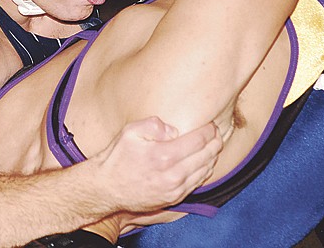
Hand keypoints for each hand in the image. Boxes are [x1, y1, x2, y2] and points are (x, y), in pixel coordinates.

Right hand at [94, 117, 221, 212]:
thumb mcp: (130, 132)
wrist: (106, 188)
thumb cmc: (117, 158)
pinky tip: (204, 163)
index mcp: (164, 156)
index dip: (209, 130)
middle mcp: (173, 175)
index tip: (211, 124)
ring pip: (205, 171)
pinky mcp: (173, 198)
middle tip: (218, 132)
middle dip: (216, 142)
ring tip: (214, 145)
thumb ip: (154, 124)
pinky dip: (204, 171)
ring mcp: (174, 189)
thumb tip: (174, 129)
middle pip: (207, 156)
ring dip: (213, 157)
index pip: (199, 141)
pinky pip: (197, 184)